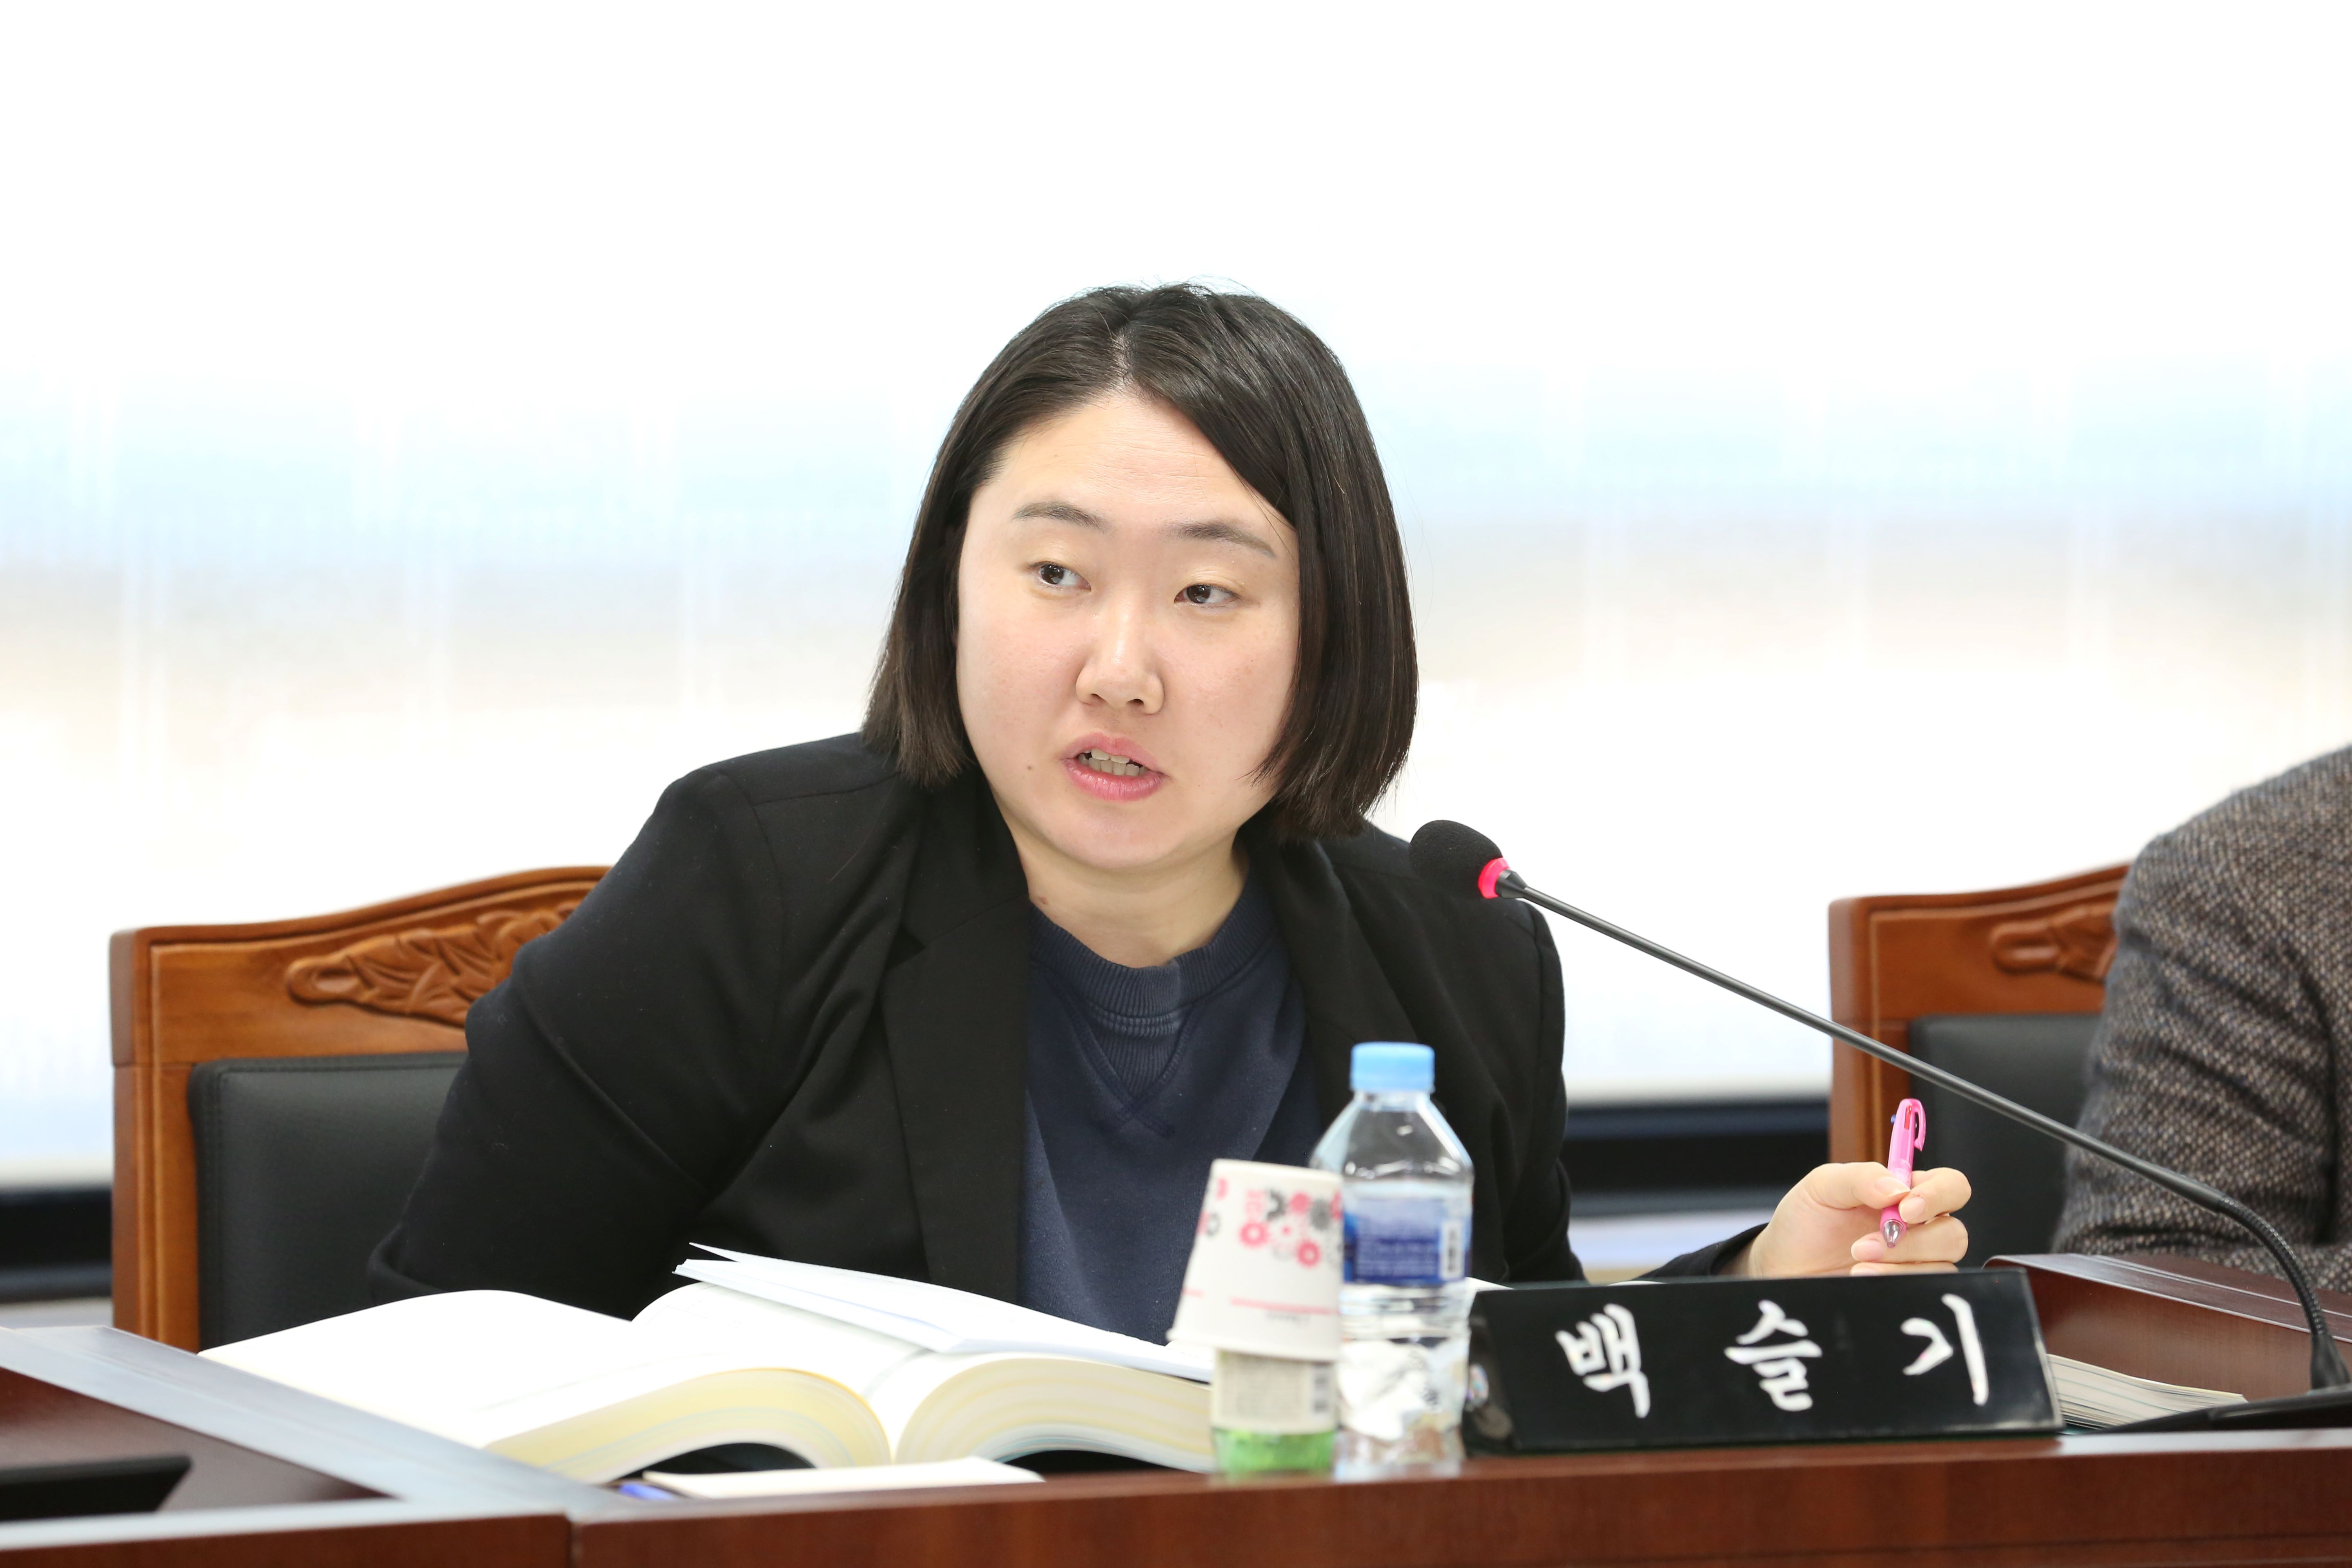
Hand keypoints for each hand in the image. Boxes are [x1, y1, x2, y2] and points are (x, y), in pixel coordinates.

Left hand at [1723, 1162, 1971, 1277]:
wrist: (1783, 1265)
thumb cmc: (1806, 1221)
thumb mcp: (1822, 1186)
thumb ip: (1860, 1177)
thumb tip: (1898, 1189)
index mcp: (1906, 1194)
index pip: (1952, 1186)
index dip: (1940, 1195)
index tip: (1906, 1209)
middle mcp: (1919, 1229)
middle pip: (1954, 1233)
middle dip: (1913, 1240)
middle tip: (1864, 1245)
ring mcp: (1915, 1263)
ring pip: (1943, 1266)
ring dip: (1900, 1264)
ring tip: (1856, 1264)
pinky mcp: (1906, 1291)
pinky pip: (1924, 1290)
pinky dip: (1895, 1283)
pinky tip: (1860, 1277)